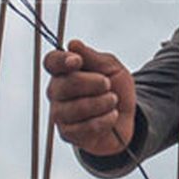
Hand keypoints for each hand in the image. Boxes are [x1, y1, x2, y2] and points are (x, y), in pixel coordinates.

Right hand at [43, 39, 135, 156]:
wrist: (127, 118)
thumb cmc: (116, 89)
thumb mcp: (112, 67)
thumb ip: (93, 56)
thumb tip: (73, 44)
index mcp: (64, 71)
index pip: (51, 62)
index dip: (61, 61)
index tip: (78, 61)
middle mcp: (57, 92)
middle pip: (65, 84)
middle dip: (93, 84)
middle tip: (107, 84)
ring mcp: (60, 114)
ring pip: (76, 108)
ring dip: (102, 103)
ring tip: (113, 100)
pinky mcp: (68, 134)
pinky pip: (84, 128)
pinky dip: (104, 121)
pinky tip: (112, 116)